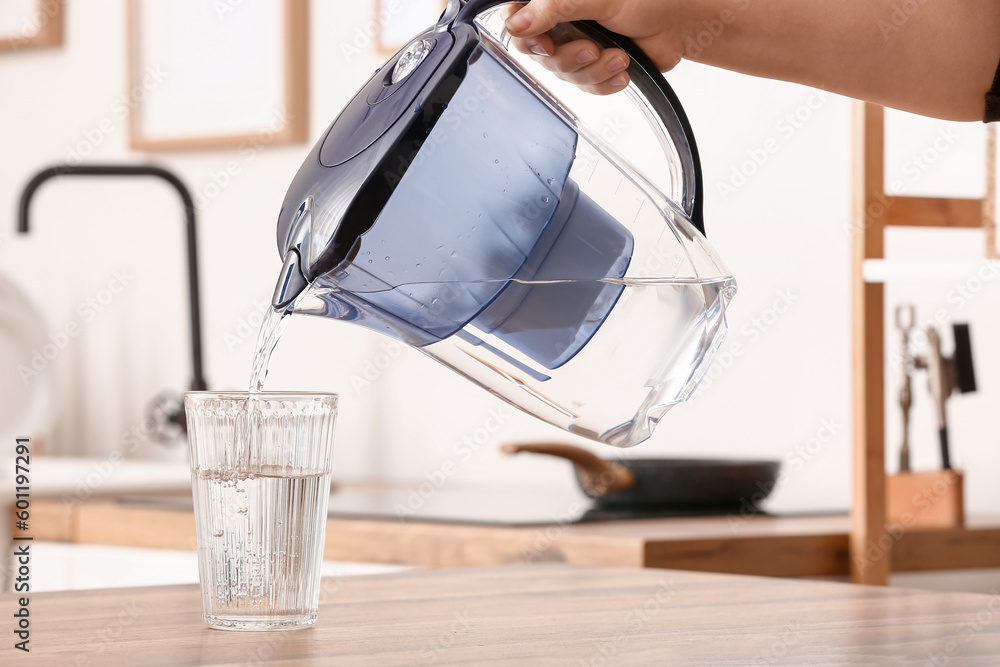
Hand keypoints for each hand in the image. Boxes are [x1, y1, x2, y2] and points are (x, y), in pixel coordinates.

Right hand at [503, 0, 694, 94]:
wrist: (680, 24)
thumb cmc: (646, 0)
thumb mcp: (597, 0)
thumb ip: (554, 8)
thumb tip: (517, 23)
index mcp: (556, 2)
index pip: (518, 20)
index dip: (525, 37)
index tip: (544, 43)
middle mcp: (562, 23)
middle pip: (540, 55)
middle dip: (568, 58)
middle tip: (589, 49)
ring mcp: (577, 47)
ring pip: (564, 75)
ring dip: (593, 71)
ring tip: (618, 57)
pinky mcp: (594, 69)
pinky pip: (585, 88)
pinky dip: (605, 83)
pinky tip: (622, 71)